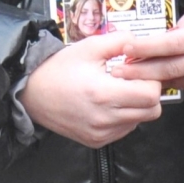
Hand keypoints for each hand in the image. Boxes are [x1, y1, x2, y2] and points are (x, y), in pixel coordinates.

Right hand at [19, 32, 163, 147]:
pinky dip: (125, 116)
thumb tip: (143, 43)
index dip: (151, 80)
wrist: (31, 93)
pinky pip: (126, 129)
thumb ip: (121, 41)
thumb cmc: (59, 69)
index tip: (139, 71)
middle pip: (152, 110)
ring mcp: (101, 133)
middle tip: (132, 80)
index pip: (151, 95)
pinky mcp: (97, 141)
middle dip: (148, 93)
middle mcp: (103, 118)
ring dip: (137, 105)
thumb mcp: (90, 47)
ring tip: (118, 90)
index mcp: (103, 94)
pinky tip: (110, 103)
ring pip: (141, 120)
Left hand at [115, 0, 183, 93]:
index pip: (170, 44)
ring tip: (135, 74)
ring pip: (182, 81)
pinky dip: (180, 80)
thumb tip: (161, 39)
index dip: (145, 47)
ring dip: (158, 78)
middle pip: (170, 69)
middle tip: (117, 71)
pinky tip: (166, 75)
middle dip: (141, 71)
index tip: (125, 48)